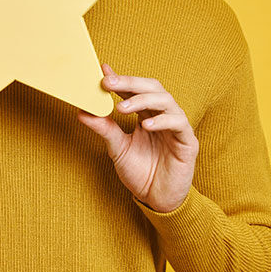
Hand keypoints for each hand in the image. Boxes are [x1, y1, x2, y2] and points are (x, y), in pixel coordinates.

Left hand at [77, 64, 198, 212]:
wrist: (156, 199)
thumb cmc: (140, 173)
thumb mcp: (117, 148)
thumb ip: (104, 128)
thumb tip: (82, 111)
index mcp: (147, 114)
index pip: (135, 90)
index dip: (121, 80)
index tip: (103, 72)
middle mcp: (163, 115)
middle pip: (152, 88)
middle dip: (130, 83)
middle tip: (109, 83)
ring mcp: (177, 126)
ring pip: (166, 100)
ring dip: (143, 100)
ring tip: (122, 108)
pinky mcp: (188, 141)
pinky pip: (179, 123)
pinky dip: (163, 120)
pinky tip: (146, 125)